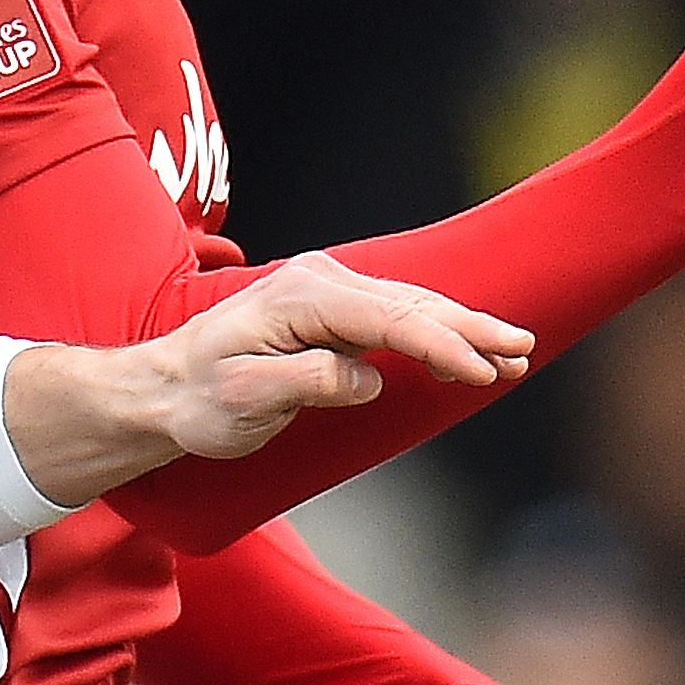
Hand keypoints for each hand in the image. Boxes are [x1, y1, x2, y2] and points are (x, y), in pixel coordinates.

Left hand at [8, 256, 533, 504]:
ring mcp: (324, 291)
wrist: (163, 389)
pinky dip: (435, 328)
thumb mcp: (245, 401)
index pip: (388, 319)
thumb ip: (307, 384)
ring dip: (462, 328)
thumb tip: (366, 378)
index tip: (481, 372)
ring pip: (409, 305)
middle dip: (469, 330)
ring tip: (513, 351)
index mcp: (300, 300)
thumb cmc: (199, 401)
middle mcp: (317, 283)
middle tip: (522, 355)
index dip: (440, 344)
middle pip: (410, 304)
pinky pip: (394, 314)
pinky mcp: (329, 308)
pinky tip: (468, 344)